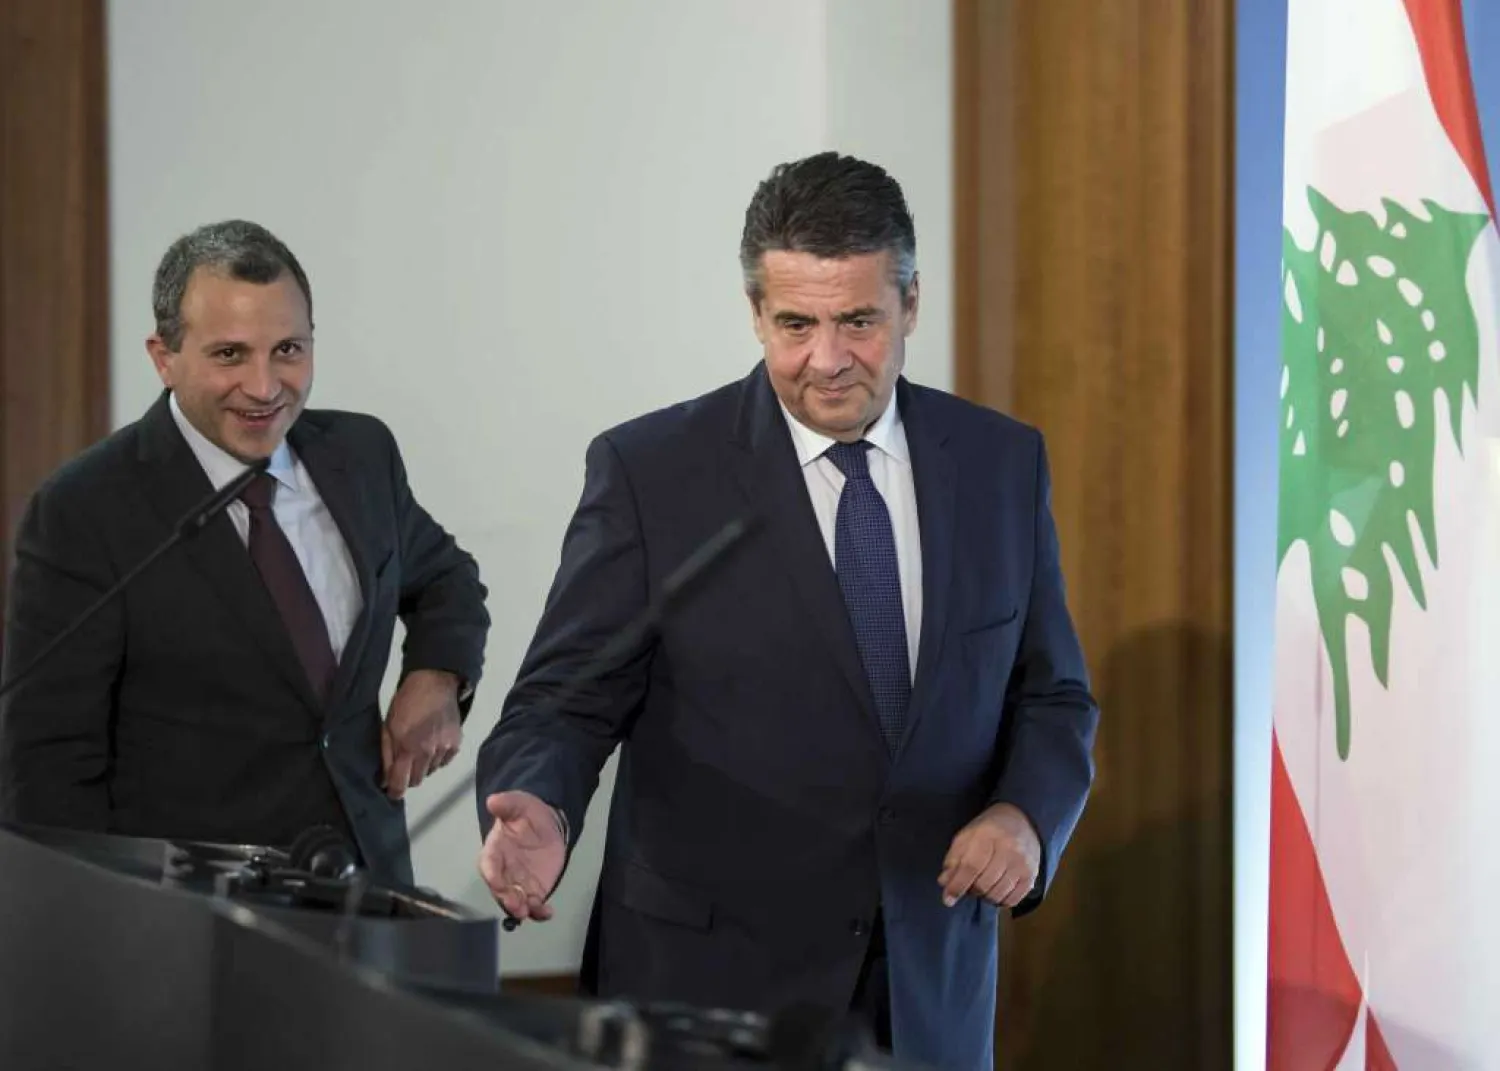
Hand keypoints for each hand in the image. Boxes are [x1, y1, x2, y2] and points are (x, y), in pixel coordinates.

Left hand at [380, 669, 461, 798]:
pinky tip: (433, 744)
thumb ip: (387, 756)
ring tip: (420, 748)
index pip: (401, 783)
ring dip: (423, 766)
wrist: (434, 683)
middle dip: (408, 777)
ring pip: (431, 771)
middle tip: (405, 763)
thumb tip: (385, 781)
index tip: (392, 793)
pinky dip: (437, 758)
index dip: (395, 792)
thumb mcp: (388, 727)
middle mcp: (428, 753)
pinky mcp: (456, 744)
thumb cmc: (406, 703)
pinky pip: (444, 762)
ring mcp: (444, 749)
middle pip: (417, 780)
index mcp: (407, 748)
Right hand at [478, 790, 565, 921]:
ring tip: (528, 911)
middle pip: (500, 889)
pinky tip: (546, 912)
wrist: (546, 824)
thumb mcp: (519, 804)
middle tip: (514, 905)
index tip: (495, 880)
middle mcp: (503, 871)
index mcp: (495, 850)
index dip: (490, 873)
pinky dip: (539, 912)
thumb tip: (493, 800)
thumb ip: (507, 804)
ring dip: (520, 908)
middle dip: (505, 898)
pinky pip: (534, 905)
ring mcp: (518, 883)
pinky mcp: (534, 890)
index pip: (488, 864)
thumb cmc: (527, 814)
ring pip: (515, 900)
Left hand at [938, 802, 1041, 908]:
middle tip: (969, 883)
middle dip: (971, 890)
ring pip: (997, 894)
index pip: (971, 867)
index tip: (948, 899)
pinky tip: (995, 890)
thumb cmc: (987, 830)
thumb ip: (953, 860)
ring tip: (982, 885)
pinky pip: (1012, 900)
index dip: (957, 885)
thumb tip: (945, 883)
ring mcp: (1022, 863)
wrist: (1020, 820)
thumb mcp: (965, 837)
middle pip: (984, 884)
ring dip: (984, 896)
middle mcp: (1008, 849)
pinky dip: (1000, 900)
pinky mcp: (1031, 875)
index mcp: (987, 835)